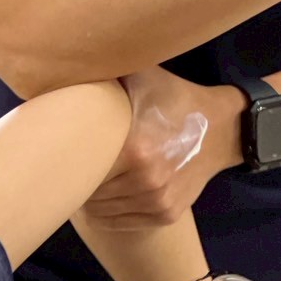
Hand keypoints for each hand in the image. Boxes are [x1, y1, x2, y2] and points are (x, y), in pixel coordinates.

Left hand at [81, 68, 242, 229]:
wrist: (221, 128)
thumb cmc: (174, 98)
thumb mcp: (143, 76)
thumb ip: (106, 68)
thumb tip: (69, 59)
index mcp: (135, 149)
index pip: (81, 166)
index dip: (66, 158)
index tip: (60, 147)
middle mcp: (146, 181)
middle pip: (88, 191)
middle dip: (77, 178)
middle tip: (69, 163)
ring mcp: (157, 201)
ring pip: (101, 211)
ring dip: (90, 197)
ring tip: (86, 177)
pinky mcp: (166, 214)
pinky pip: (119, 222)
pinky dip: (107, 211)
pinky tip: (104, 193)